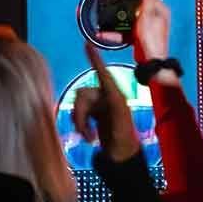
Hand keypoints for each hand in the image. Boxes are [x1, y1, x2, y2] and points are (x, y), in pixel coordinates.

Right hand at [72, 43, 141, 161]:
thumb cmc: (124, 140)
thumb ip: (115, 108)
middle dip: (80, 114)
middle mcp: (106, 97)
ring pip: (77, 105)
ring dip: (79, 121)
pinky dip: (80, 124)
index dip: (95, 59)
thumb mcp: (121, 123)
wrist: (121, 157)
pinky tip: (88, 136)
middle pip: (82, 95)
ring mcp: (100, 105)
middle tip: (85, 133)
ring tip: (88, 137)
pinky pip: (78, 113)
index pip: (103, 74)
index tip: (87, 44)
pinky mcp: (94, 114)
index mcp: (115, 95)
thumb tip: (110, 96)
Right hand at [98, 0, 179, 86]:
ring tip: (102, 20)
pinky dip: (114, 34)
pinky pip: (124, 32)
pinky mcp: (137, 37)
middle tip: (111, 2)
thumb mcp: (148, 15)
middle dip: (122, 7)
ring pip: (127, 20)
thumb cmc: (152, 39)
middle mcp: (152, 18)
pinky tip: (103, 33)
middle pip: (135, 8)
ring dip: (115, 22)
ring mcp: (144, 28)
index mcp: (159, 10)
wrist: (150, 61)